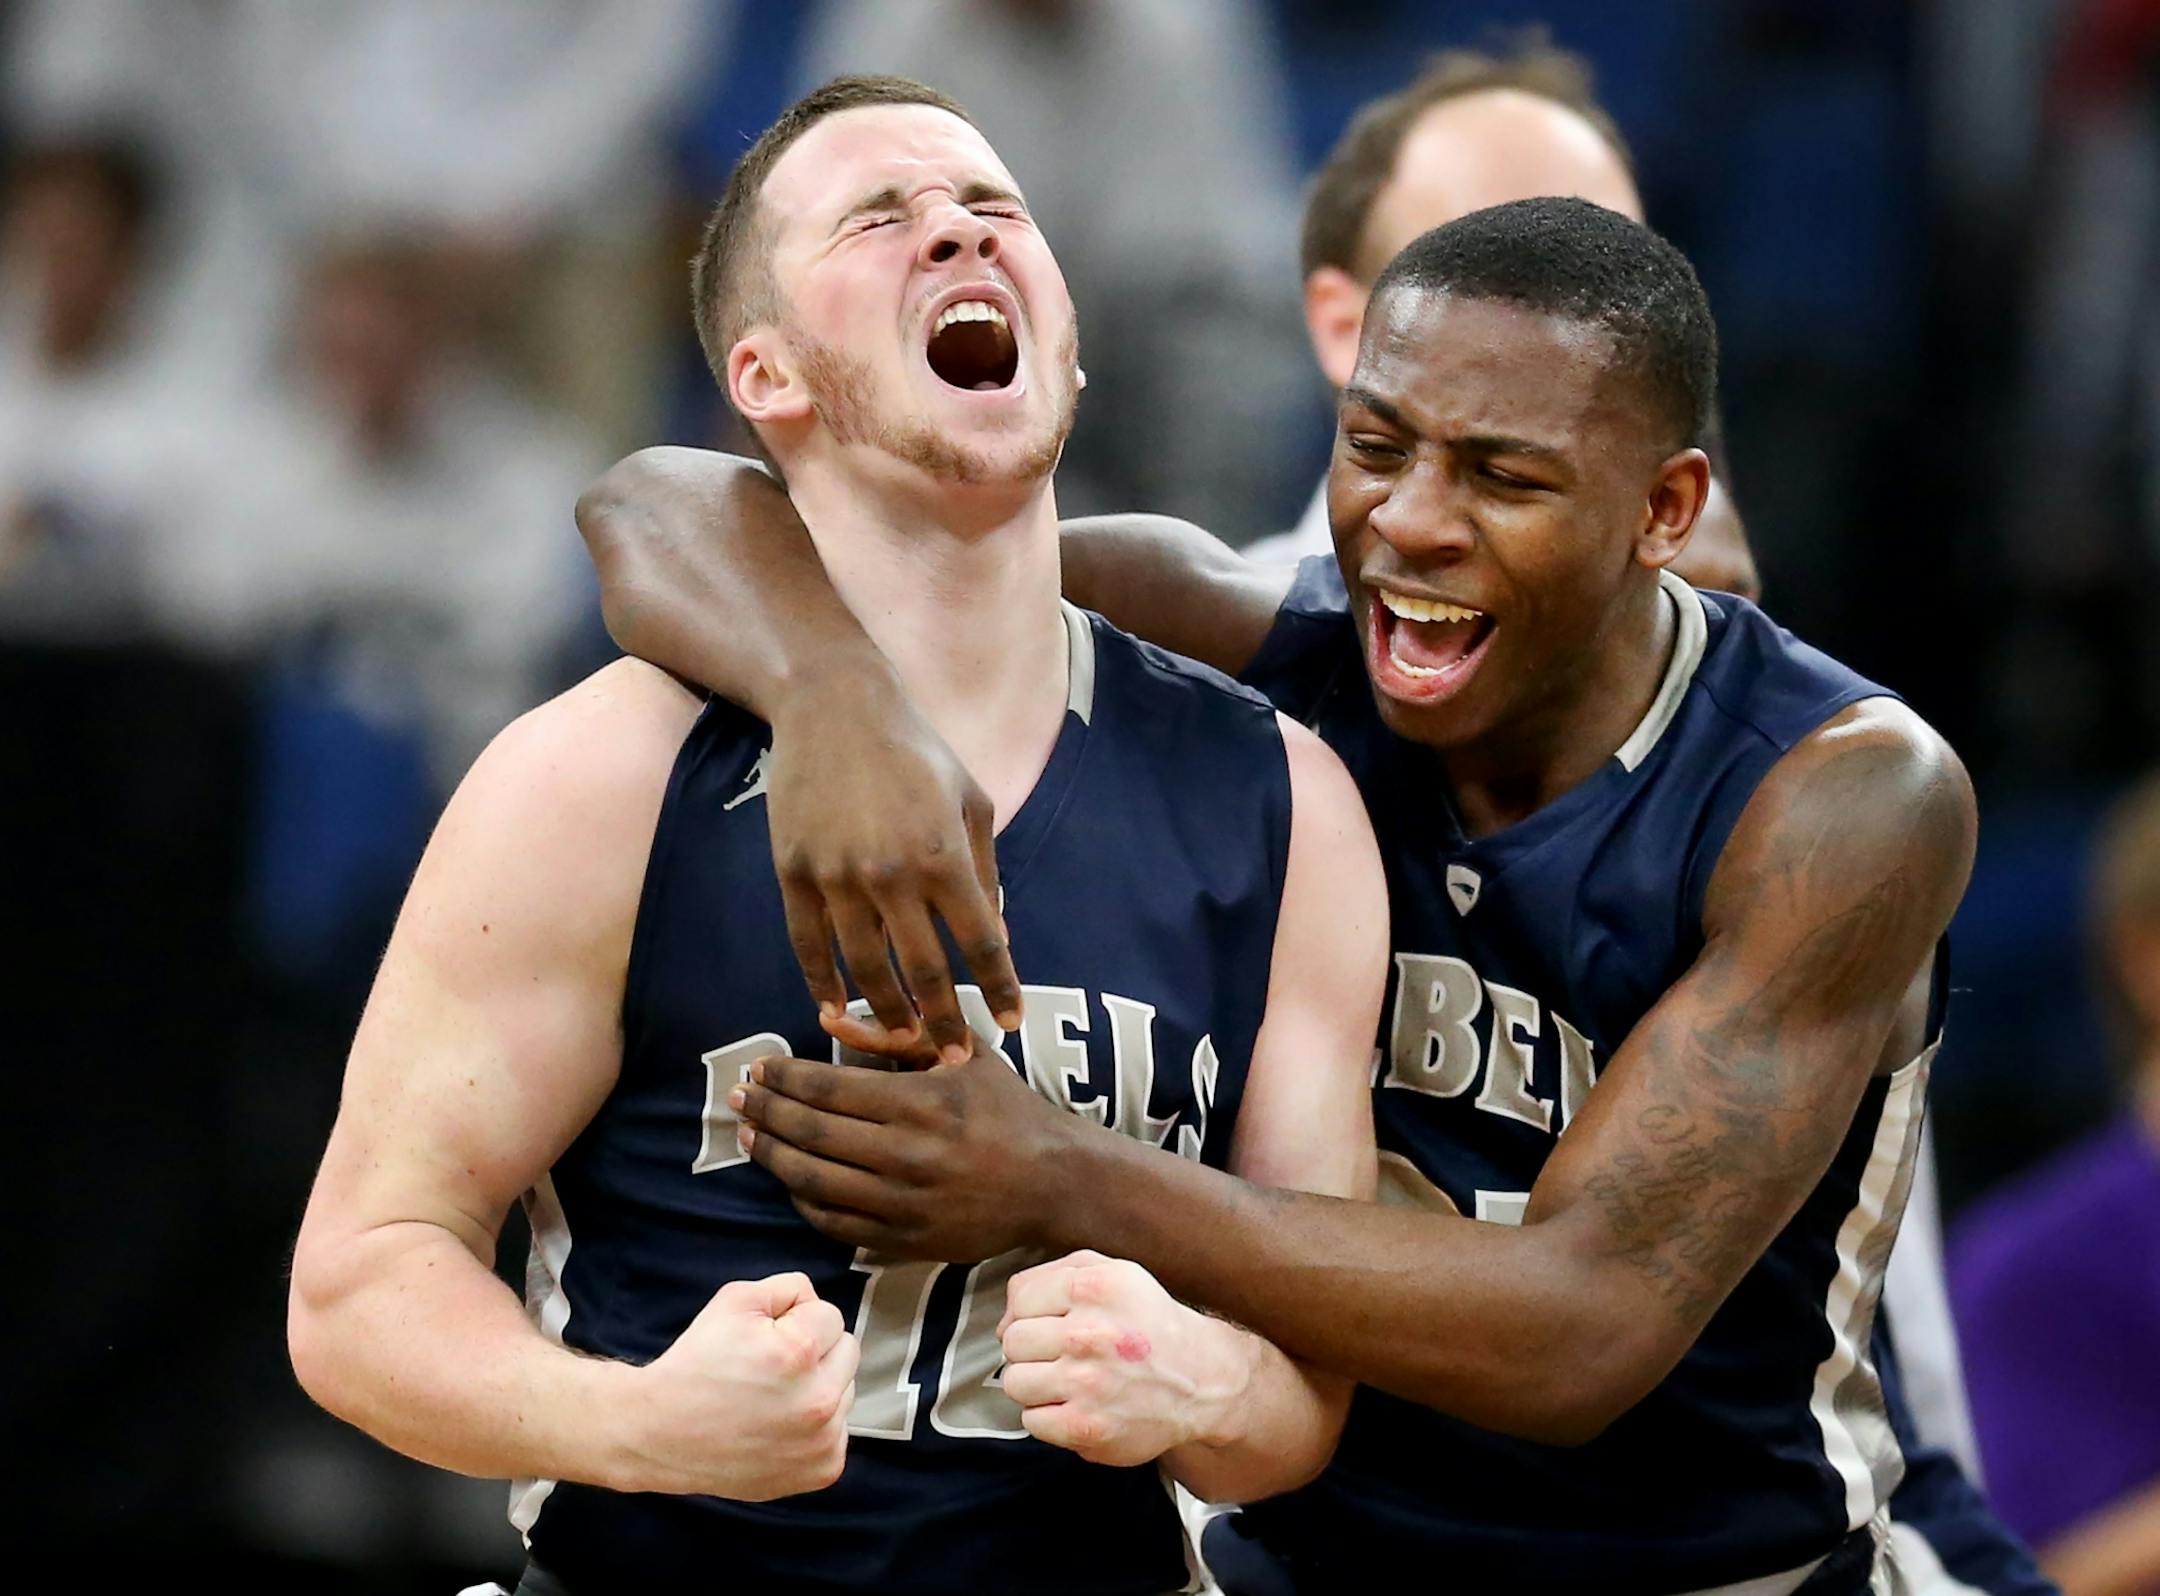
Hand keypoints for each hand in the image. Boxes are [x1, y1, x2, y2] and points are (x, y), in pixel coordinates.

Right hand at [617, 1272, 857, 1499]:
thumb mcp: (734, 1300)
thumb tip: (816, 1301)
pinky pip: (839, 1431)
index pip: (830, 1314)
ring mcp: (822, 1441)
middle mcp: (818, 1401)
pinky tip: (778, 1427)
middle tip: (770, 1366)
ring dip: (818, 1389)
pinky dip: (815, 1427)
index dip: (795, 1319)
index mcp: (799, 1353)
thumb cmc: (696, 1364)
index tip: (764, 1338)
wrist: (661, 1433)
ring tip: (771, 1398)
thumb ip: (788, 1288)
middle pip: (847, 1351)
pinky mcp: (823, 1469)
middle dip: (815, 1351)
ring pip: (845, 1391)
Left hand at [732, 1040, 1082, 1259]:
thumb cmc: (1006, 1107)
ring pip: (814, 1182)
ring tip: (751, 1136)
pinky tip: (789, 1179)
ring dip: (773, 1156)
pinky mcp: (906, 1242)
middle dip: (767, 1112)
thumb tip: (827, 1018)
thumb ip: (894, 1034)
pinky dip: (803, 1200)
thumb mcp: (961, 1054)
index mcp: (921, 1102)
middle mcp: (908, 1155)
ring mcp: (904, 1204)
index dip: (783, 1077)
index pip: (827, 1087)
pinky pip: (835, 1223)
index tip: (760, 1067)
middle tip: (740, 1097)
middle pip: (812, 1134)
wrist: (1053, 1182)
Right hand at [766, 662, 1022, 1062]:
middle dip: (943, 1023)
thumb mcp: (971, 800)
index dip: (998, 989)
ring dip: (886, 1015)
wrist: (833, 706)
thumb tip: (999, 935)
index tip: (1008, 1023)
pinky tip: (836, 1012)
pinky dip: (822, 985)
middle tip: (954, 1058)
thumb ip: (986, 872)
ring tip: (901, 1043)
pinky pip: (809, 946)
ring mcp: (837, 876)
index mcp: (944, 854)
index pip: (981, 943)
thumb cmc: (915, 750)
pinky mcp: (794, 873)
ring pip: (864, 969)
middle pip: (923, 972)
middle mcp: (892, 873)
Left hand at [996, 1251, 1248, 1465]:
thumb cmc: (1148, 1323)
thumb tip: (1003, 1321)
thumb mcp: (1113, 1273)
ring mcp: (1087, 1383)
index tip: (1058, 1323)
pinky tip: (1077, 1406)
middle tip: (1065, 1356)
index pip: (1020, 1298)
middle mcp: (1090, 1333)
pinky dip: (1049, 1418)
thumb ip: (1052, 1275)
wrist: (1200, 1381)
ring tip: (1068, 1382)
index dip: (1033, 1313)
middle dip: (1033, 1350)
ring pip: (1015, 1383)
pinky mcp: (1087, 1427)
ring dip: (1036, 1385)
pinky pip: (1031, 1421)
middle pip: (1013, 1342)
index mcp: (1095, 1287)